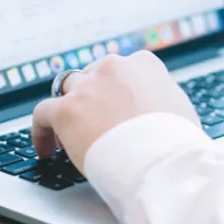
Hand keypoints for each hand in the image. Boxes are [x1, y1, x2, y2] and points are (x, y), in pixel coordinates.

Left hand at [31, 52, 198, 170]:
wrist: (160, 159)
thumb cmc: (177, 141)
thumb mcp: (181, 109)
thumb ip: (164, 99)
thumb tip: (161, 109)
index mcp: (144, 64)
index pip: (122, 69)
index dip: (116, 90)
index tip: (115, 106)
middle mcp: (113, 68)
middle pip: (93, 76)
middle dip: (92, 96)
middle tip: (94, 121)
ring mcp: (88, 87)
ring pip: (68, 90)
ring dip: (69, 108)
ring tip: (67, 134)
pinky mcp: (66, 110)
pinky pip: (43, 114)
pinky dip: (42, 130)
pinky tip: (46, 148)